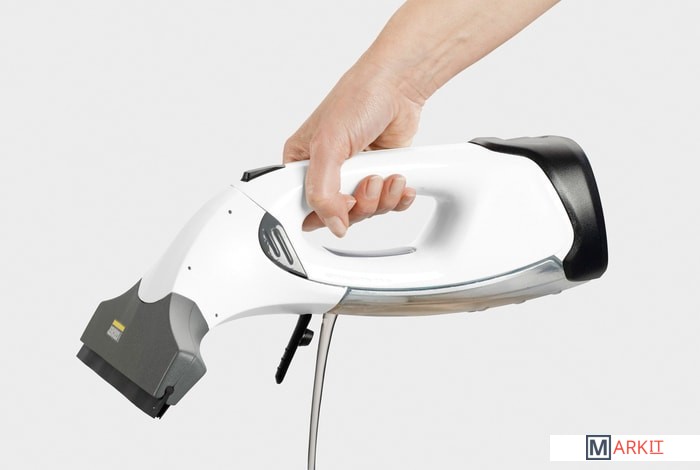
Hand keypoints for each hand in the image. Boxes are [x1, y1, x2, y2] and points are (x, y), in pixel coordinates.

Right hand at [283, 61, 422, 236]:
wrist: (398, 86)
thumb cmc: (357, 99)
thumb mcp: (328, 145)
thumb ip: (322, 190)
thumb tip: (333, 224)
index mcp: (301, 163)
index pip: (303, 207)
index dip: (325, 214)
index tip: (343, 203)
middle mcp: (326, 172)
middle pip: (338, 215)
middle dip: (360, 204)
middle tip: (368, 181)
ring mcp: (354, 176)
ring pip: (365, 212)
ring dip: (381, 199)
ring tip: (385, 175)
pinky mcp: (379, 176)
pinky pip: (387, 205)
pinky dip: (397, 198)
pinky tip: (399, 180)